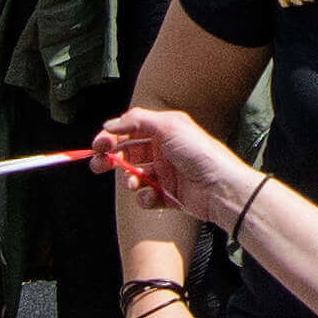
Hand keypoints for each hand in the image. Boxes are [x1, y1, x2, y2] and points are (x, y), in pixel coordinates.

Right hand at [93, 110, 260, 232]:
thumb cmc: (199, 152)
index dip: (112, 136)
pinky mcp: (169, 194)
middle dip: (111, 158)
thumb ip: (137, 120)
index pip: (131, 130)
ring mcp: (167, 173)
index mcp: (166, 131)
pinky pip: (146, 196)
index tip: (98, 146)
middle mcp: (165, 150)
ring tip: (134, 181)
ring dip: (129, 179)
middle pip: (128, 152)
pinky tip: (153, 194)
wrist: (220, 187)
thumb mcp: (169, 126)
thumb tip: (110, 123)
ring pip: (134, 176)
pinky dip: (145, 197)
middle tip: (99, 164)